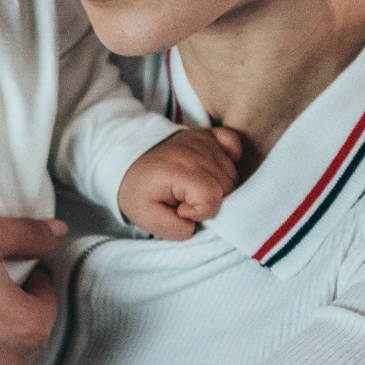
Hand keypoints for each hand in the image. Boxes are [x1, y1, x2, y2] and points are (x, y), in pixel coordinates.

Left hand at [117, 127, 244, 241]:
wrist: (129, 161)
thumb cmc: (140, 192)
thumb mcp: (147, 218)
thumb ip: (176, 229)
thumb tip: (198, 221)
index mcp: (178, 171)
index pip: (212, 198)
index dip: (201, 212)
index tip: (181, 210)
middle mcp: (195, 152)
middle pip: (227, 188)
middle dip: (210, 203)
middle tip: (186, 201)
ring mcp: (204, 140)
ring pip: (233, 175)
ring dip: (219, 187)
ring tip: (193, 188)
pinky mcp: (210, 135)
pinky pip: (235, 144)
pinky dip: (231, 160)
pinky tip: (212, 171)